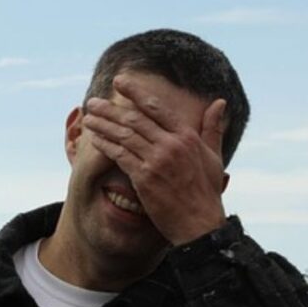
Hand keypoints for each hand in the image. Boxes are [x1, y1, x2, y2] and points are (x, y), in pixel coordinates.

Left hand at [82, 74, 227, 244]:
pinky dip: (106, 146)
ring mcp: (156, 160)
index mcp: (187, 136)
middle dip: (110, 108)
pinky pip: (120, 156)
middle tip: (92, 101)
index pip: (156, 107)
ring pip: (124, 135)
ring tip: (88, 117)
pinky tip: (94, 140)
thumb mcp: (213, 156)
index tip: (119, 82)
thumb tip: (219, 103)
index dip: (135, 92)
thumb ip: (213, 128)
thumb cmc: (207, 193)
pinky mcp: (144, 178)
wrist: (200, 224)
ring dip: (103, 125)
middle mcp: (171, 144)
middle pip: (134, 119)